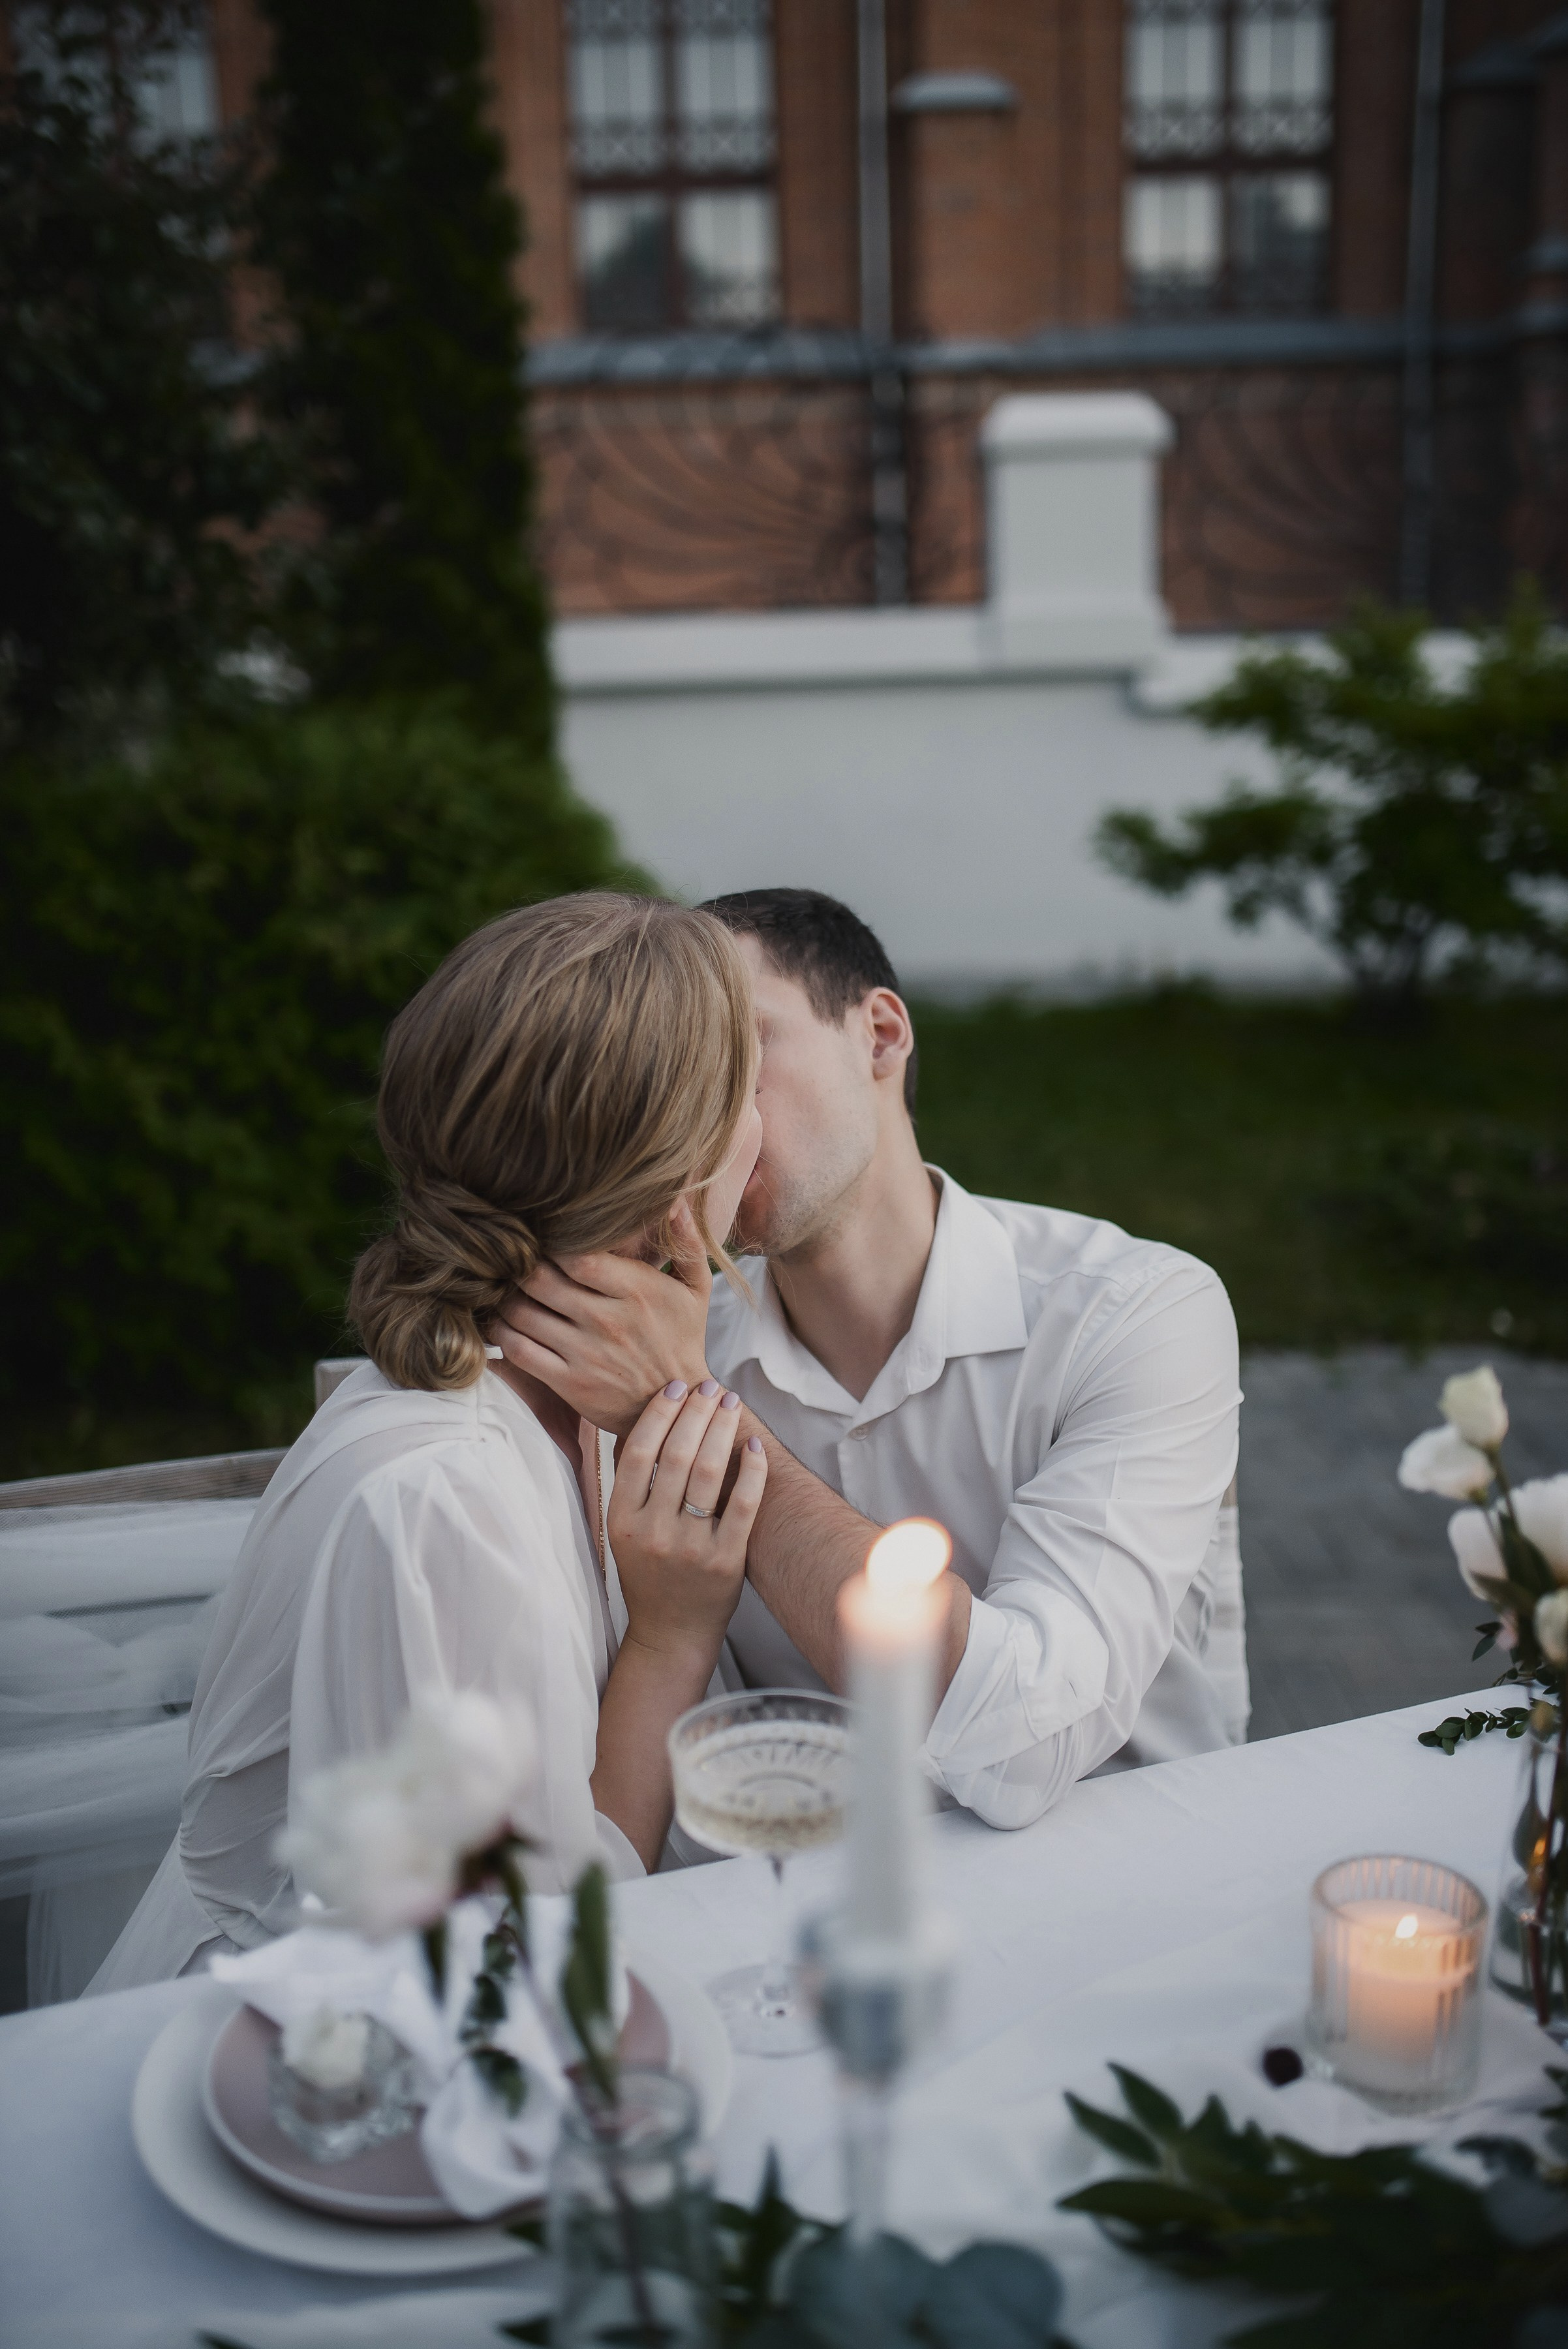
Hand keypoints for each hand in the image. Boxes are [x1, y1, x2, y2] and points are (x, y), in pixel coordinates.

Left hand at [493, 1200, 711, 1436]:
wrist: (678, 1405)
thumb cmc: (682, 1339)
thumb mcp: (696, 1289)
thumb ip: (687, 1241)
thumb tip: (676, 1200)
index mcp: (637, 1290)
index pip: (577, 1255)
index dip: (551, 1243)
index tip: (544, 1239)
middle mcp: (608, 1321)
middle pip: (539, 1279)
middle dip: (519, 1265)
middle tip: (512, 1259)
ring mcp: (586, 1354)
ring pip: (522, 1314)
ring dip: (505, 1297)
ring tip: (503, 1287)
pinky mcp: (569, 1383)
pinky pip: (520, 1351)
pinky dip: (502, 1334)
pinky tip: (503, 1323)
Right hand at [608, 1380, 764, 1661]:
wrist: (671, 1635)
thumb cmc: (650, 1576)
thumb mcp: (625, 1533)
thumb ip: (631, 1486)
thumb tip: (642, 1423)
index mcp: (622, 1521)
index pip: (637, 1452)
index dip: (658, 1414)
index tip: (675, 1387)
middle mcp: (652, 1532)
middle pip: (675, 1454)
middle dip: (696, 1411)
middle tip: (711, 1386)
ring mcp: (689, 1547)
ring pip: (707, 1471)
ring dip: (722, 1429)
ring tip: (731, 1403)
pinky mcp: (725, 1561)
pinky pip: (743, 1504)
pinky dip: (751, 1469)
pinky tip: (755, 1446)